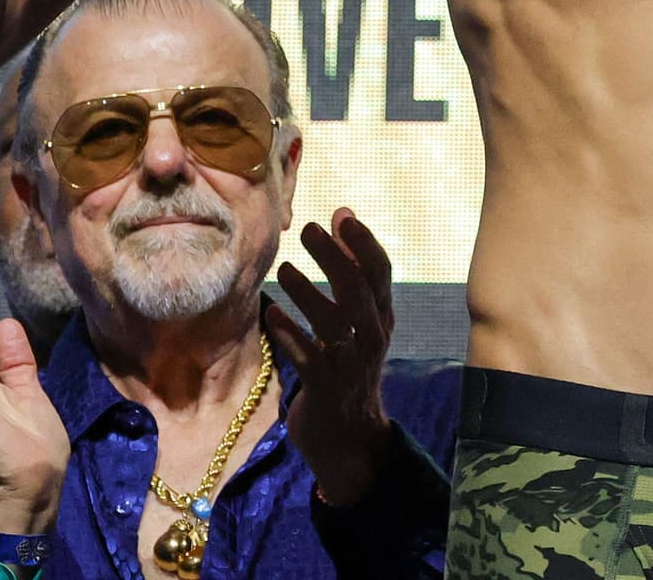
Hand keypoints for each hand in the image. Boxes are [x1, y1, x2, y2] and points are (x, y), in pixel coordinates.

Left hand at [270, 208, 394, 506]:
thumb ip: (352, 272)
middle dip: (333, 256)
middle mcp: (371, 337)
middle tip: (308, 229)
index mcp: (381, 317)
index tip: (341, 214)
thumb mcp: (360, 321)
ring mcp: (350, 364)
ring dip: (308, 293)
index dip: (363, 242)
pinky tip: (271, 316)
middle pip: (356, 290)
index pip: (380, 272)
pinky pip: (307, 358)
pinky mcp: (326, 388)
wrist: (349, 437)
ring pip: (332, 322)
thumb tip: (342, 214)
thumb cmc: (349, 366)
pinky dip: (290, 334)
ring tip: (285, 270)